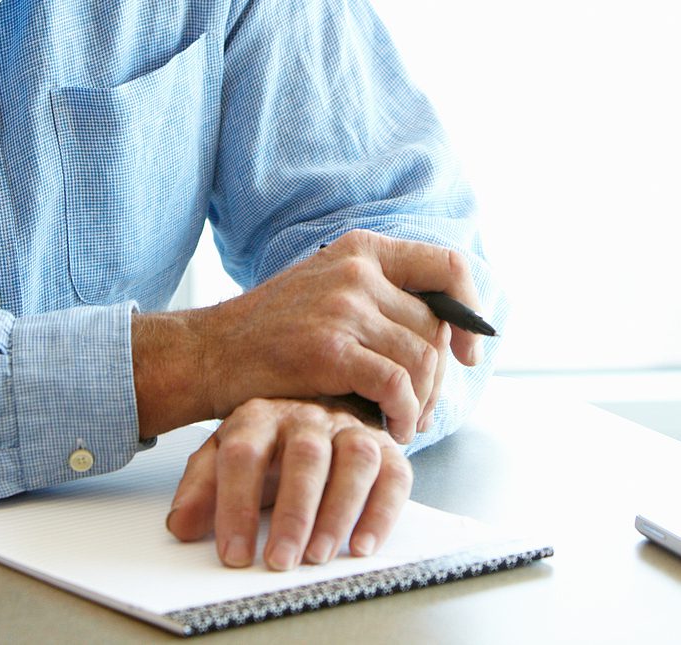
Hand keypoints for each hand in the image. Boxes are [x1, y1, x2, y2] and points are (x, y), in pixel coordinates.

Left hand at [165, 397, 412, 570]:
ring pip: (355, 460)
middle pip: (304, 456)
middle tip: (280, 559)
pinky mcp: (385, 448)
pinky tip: (362, 545)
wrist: (312, 410)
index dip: (235, 506)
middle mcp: (308, 416)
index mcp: (259, 416)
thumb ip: (200, 490)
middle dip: (293, 514)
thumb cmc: (265, 447)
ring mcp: (349, 428)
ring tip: (318, 555)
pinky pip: (394, 475)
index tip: (234, 553)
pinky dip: (382, 513)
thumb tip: (181, 525)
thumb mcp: (221, 459)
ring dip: (338, 512)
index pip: (243, 454)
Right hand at [189, 230, 482, 443]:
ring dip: (421, 403)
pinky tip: (392, 429)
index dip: (469, 309)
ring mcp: (344, 307)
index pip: (447, 266)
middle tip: (421, 410)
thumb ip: (380, 297)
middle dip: (438, 378)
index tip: (467, 351)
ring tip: (403, 424)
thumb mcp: (327, 289)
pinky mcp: (330, 349)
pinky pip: (397, 385)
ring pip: (422, 360)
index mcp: (363, 250)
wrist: (210, 354)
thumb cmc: (273, 333)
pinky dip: (403, 414)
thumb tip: (448, 331)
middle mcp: (358, 270)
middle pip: (436, 327)